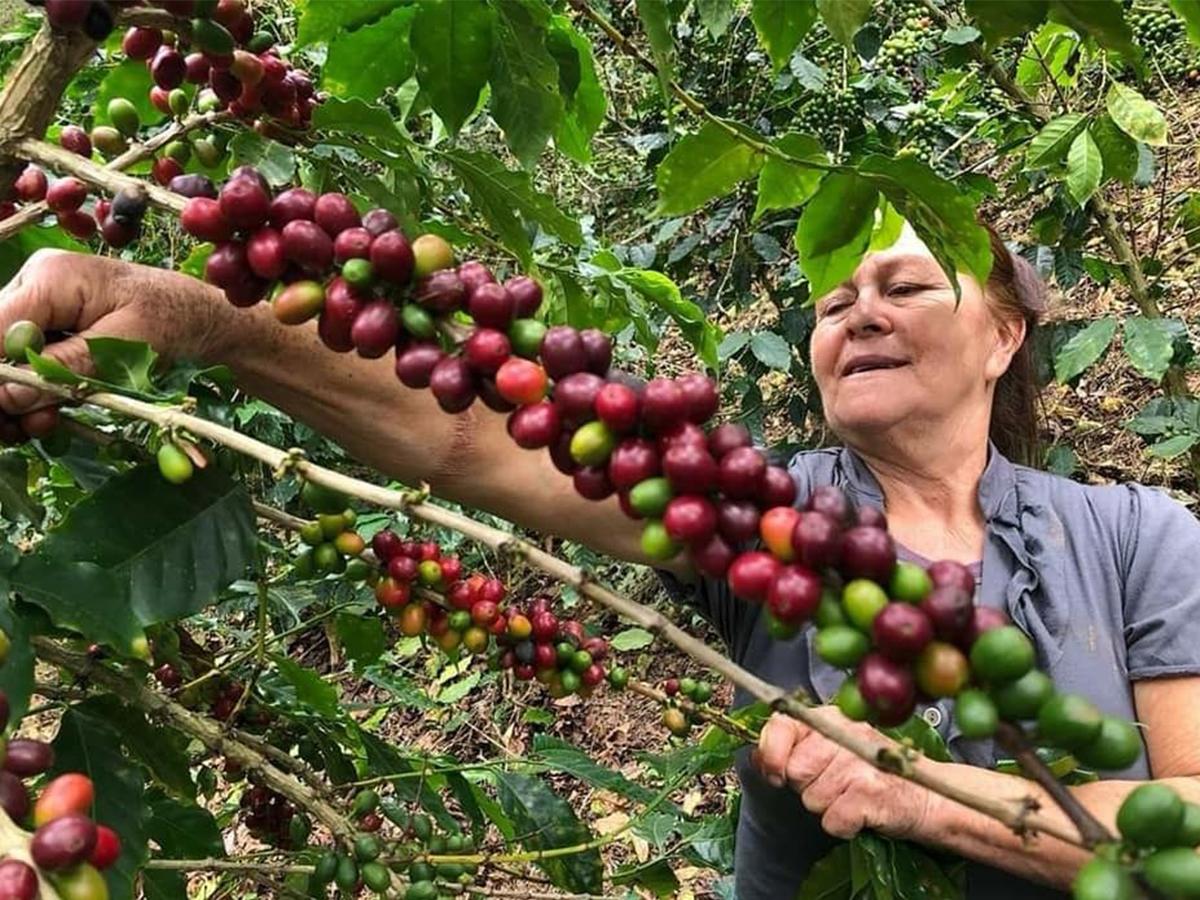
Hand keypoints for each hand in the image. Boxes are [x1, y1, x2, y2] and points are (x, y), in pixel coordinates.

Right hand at [0, 249, 229, 412]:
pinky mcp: (52, 330)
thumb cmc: (175, 320)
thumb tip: (5, 397)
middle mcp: (35, 286)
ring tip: (42, 427)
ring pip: (7, 361)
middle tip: (18, 432)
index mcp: (50, 278)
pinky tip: (48, 417)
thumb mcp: (123, 346)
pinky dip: (35, 395)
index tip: (5, 415)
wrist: (206, 319)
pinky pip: (28, 365)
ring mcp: (41, 308)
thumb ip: (65, 369)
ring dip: (18, 401)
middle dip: (5, 395)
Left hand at [753, 708, 941, 840]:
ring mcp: (857, 763)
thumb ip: (797, 746)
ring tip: (853, 796)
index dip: (771, 753)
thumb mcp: (835, 748)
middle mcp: (843, 734)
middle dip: (808, 787)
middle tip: (837, 784)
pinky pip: (831, 820)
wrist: (929, 795)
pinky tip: (862, 813)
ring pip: (811, 800)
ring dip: (828, 807)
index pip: (780, 725)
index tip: (775, 772)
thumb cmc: (874, 772)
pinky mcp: (869, 794)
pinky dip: (844, 825)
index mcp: (831, 718)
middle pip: (794, 772)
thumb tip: (756, 755)